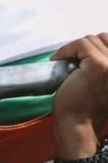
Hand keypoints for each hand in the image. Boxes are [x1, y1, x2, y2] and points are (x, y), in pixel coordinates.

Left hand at [52, 34, 107, 159]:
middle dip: (84, 47)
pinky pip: (80, 45)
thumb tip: (92, 44)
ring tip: (67, 63)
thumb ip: (104, 63)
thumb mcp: (104, 80)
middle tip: (72, 60)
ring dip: (74, 49)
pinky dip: (66, 50)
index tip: (82, 57)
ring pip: (90, 40)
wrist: (78, 123)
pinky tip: (59, 61)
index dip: (95, 47)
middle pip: (102, 38)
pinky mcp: (98, 65)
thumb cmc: (86, 105)